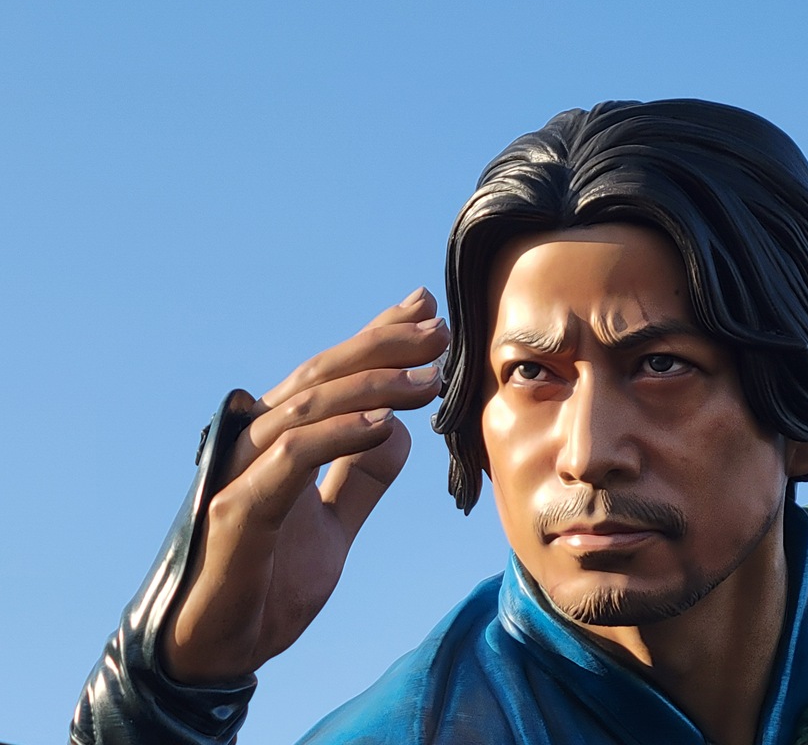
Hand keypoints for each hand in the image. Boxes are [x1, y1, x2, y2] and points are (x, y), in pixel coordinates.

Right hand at [161, 287, 448, 682]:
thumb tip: (395, 431)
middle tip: (438, 330)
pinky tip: (383, 424)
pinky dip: (336, 437)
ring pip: (307, 408)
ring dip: (371, 387)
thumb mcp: (332, 527)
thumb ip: (360, 480)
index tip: (425, 313)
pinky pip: (290, 461)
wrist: (215, 649)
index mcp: (280, 443)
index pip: (331, 377)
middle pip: (321, 376)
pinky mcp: (237, 509)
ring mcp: (242, 472)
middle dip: (381, 347)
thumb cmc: (266, 582)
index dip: (376, 340)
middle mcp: (257, 444)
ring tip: (427, 377)